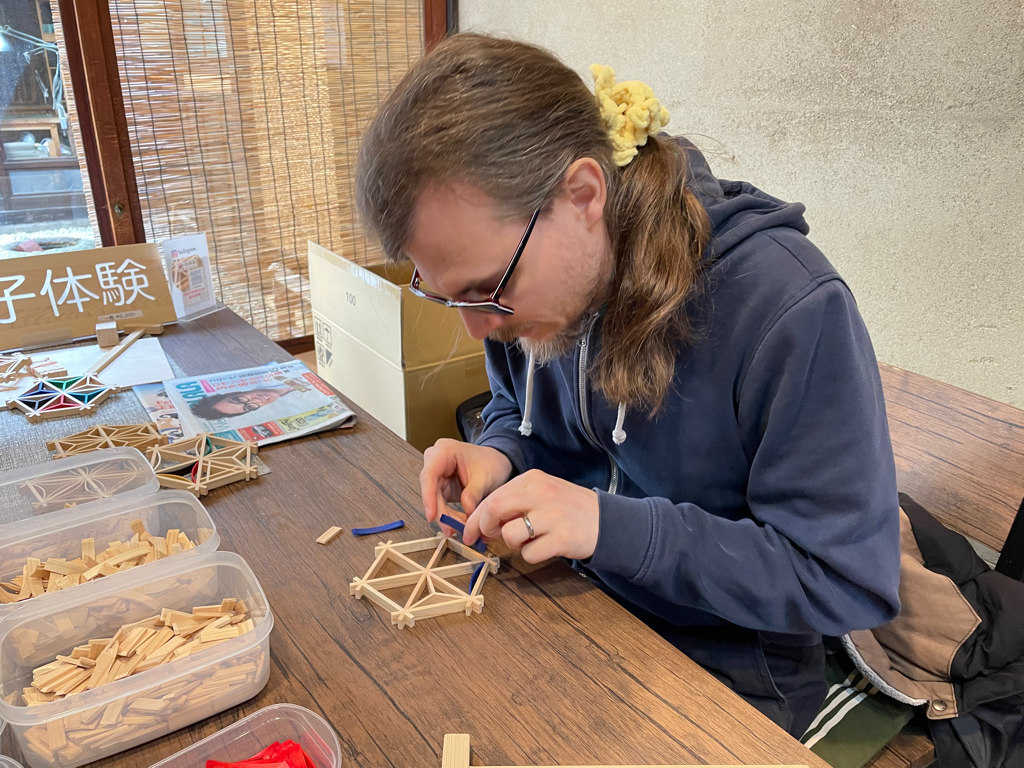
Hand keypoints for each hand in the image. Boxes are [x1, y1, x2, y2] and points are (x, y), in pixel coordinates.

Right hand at [420, 439, 512, 535]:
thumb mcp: (485, 477)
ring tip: (460, 527)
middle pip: (430, 489)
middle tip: (451, 529)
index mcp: (444, 451)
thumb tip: (466, 509)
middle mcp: (436, 461)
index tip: (432, 516)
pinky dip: (449, 515)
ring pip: (433, 499)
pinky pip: (440, 503)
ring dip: (446, 515)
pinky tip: (459, 522)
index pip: (430, 474)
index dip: (428, 496)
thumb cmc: (491, 462)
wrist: (496, 462)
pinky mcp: (441, 486)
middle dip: (440, 511)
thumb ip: (474, 493)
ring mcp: (437, 474)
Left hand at [463, 469, 598, 562]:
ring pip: (510, 535)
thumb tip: (481, 522)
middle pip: (494, 510)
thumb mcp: (542, 493)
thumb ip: (514, 502)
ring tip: (530, 539)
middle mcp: (541, 494)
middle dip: (485, 528)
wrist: (607, 521)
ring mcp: (552, 516)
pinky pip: (529, 554)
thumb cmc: (569, 508)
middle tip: (490, 537)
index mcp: (533, 479)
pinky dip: (531, 555)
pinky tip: (546, 547)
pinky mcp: (561, 539)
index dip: (475, 518)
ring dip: (513, 544)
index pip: (493, 497)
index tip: (469, 532)